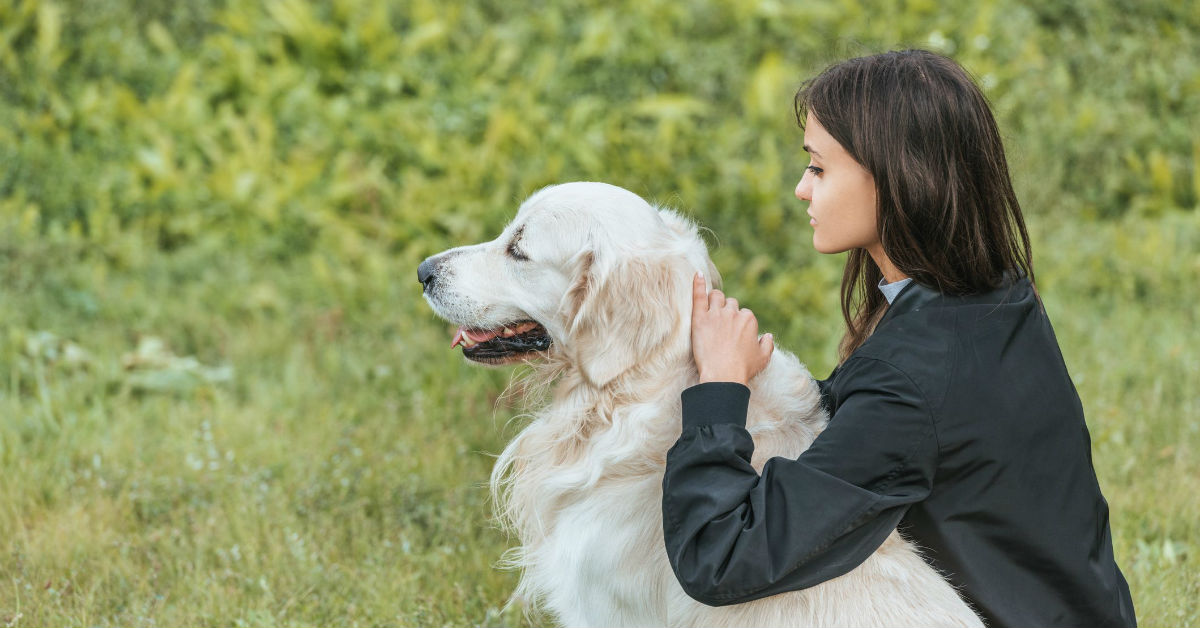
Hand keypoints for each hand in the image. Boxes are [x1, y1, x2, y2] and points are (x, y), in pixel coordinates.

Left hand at [690, 271, 773, 385]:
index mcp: (749, 319)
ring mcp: (716, 314)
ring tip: (710, 309)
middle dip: (726, 311)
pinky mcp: (700, 318)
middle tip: (720, 326)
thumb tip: (768, 335)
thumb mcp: (763, 358)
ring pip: (716, 296)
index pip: (743, 313)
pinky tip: (697, 275)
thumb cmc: (743, 369)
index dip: (738, 323)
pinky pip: (699, 295)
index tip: (733, 334)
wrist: (723, 375)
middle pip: (730, 303)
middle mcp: (734, 313)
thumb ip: (768, 344)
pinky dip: (698, 284)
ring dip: (714, 300)